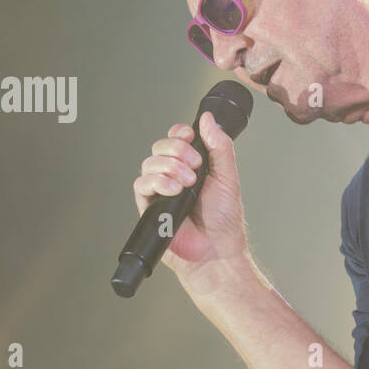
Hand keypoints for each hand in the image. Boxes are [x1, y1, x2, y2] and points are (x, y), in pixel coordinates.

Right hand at [132, 111, 251, 297]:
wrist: (217, 249)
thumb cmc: (224, 219)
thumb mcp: (227, 176)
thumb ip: (219, 146)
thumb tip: (207, 119)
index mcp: (191, 167)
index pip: (175, 139)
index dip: (178, 133)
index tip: (190, 136)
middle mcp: (173, 176)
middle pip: (160, 147)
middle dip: (177, 150)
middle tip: (195, 167)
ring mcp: (160, 191)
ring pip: (149, 163)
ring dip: (169, 167)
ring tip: (188, 183)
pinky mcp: (149, 207)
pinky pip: (141, 184)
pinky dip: (157, 182)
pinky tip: (174, 190)